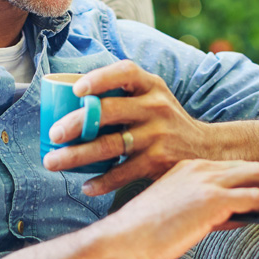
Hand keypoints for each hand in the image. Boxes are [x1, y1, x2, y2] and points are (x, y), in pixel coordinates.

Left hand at [42, 60, 214, 194]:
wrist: (205, 149)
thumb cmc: (163, 119)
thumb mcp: (153, 96)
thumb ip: (122, 94)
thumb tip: (68, 99)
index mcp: (150, 85)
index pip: (125, 73)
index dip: (100, 78)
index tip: (76, 90)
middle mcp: (155, 106)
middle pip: (110, 112)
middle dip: (77, 123)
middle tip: (53, 134)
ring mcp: (158, 135)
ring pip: (110, 145)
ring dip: (77, 156)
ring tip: (53, 162)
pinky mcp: (158, 162)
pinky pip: (123, 173)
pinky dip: (101, 182)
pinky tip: (86, 186)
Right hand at [104, 159, 258, 258]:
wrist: (125, 237)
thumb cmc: (147, 232)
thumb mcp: (181, 213)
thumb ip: (211, 209)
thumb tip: (243, 215)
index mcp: (191, 167)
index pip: (236, 167)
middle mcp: (201, 167)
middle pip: (253, 165)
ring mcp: (208, 180)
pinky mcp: (214, 199)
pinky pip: (257, 196)